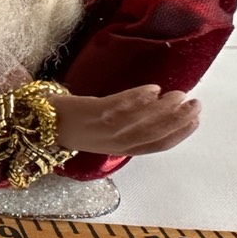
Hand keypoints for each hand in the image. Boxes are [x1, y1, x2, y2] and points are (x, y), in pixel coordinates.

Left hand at [50, 86, 200, 155]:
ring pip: (139, 121)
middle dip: (178, 120)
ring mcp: (100, 128)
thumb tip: (161, 109)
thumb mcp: (105, 131)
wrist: (40, 121)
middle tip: (195, 103)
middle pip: (151, 133)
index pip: (155, 146)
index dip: (178, 134)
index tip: (196, 120)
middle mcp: (112, 142)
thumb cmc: (76, 123)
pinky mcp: (90, 112)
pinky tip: (153, 88)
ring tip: (179, 94)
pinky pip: (118, 106)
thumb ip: (130, 125)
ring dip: (163, 108)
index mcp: (119, 148)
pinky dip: (138, 98)